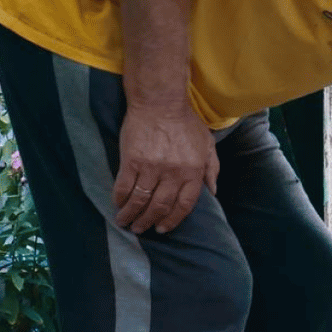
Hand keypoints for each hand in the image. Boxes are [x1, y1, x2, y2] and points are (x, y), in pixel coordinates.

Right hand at [112, 104, 217, 233]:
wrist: (160, 102)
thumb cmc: (185, 122)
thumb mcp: (207, 144)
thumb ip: (212, 169)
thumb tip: (213, 191)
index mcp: (193, 171)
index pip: (184, 205)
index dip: (173, 220)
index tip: (163, 228)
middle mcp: (174, 173)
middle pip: (160, 207)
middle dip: (149, 222)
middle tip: (141, 229)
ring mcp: (152, 168)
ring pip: (141, 201)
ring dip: (132, 215)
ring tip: (125, 222)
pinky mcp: (132, 161)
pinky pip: (124, 187)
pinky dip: (120, 199)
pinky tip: (118, 204)